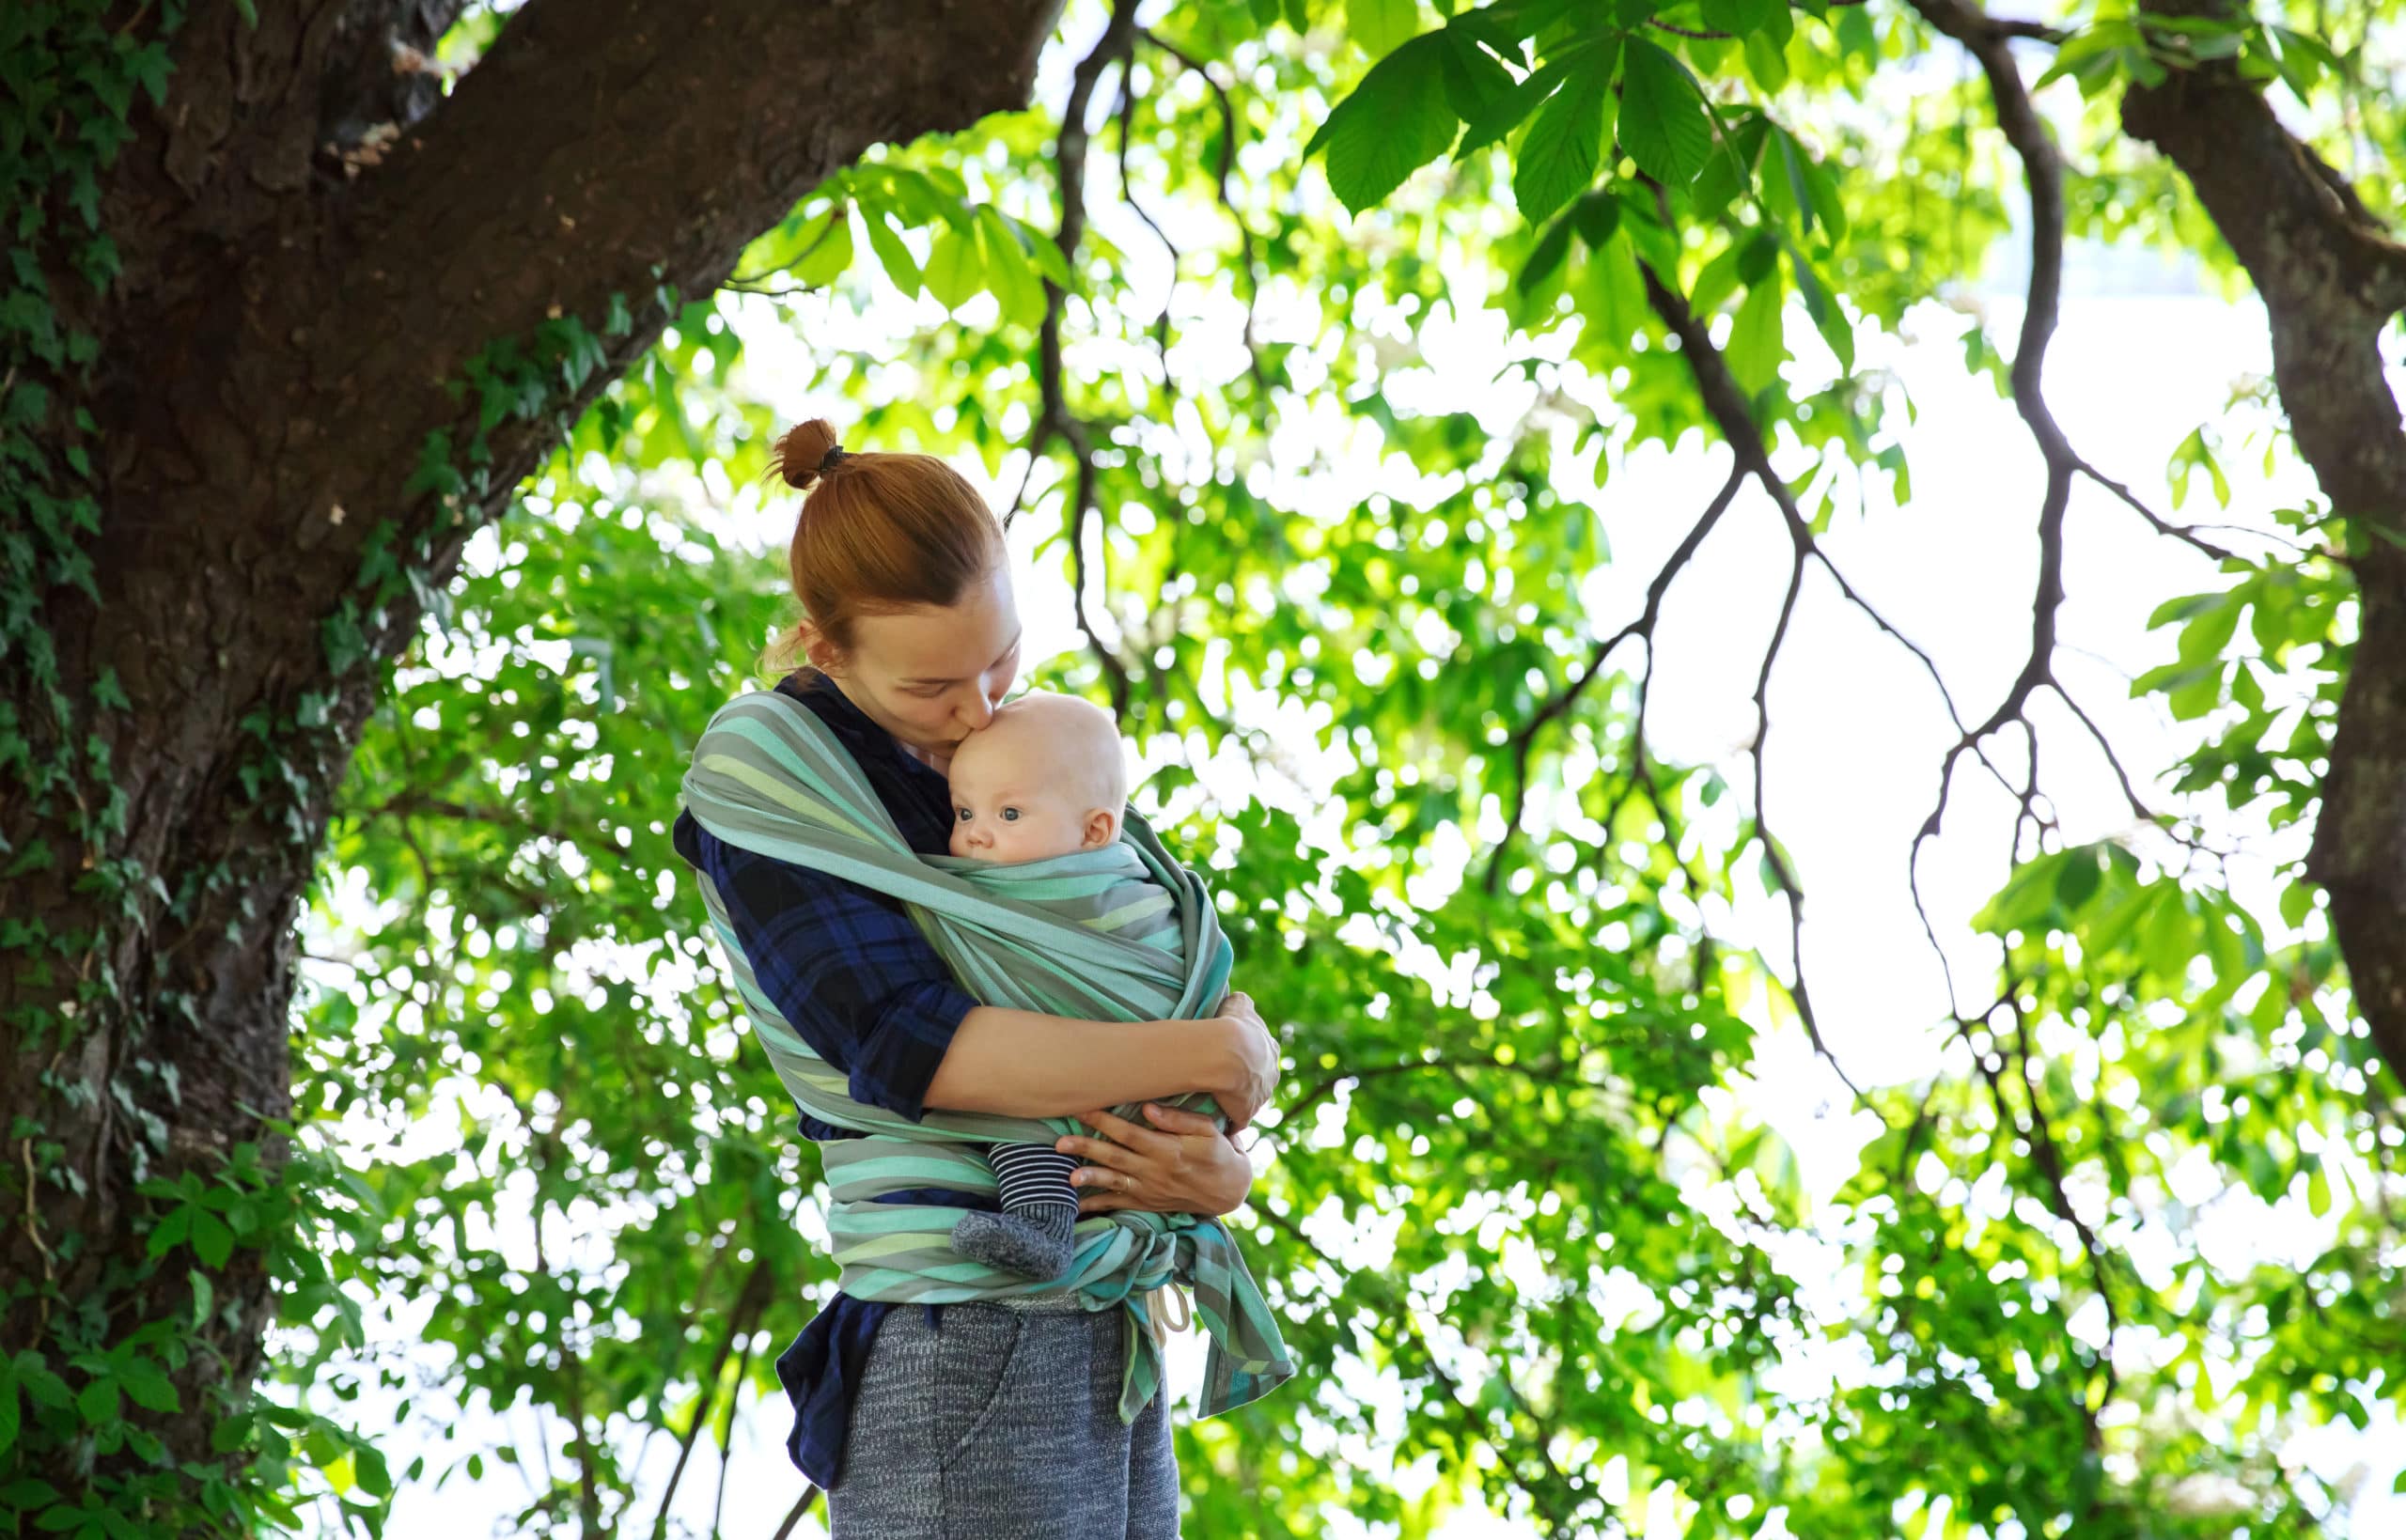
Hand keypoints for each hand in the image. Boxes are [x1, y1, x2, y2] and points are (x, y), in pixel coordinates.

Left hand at [1056, 1104, 1256, 1217]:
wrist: (1230, 1191)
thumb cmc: (1220, 1153)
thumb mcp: (1209, 1130)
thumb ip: (1179, 1119)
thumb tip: (1148, 1108)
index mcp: (1168, 1149)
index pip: (1129, 1133)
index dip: (1104, 1120)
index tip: (1081, 1107)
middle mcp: (1155, 1171)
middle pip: (1114, 1156)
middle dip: (1086, 1148)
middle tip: (1060, 1141)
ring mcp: (1150, 1189)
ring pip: (1114, 1182)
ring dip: (1089, 1178)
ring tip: (1067, 1177)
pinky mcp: (1148, 1203)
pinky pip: (1120, 1204)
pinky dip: (1098, 1205)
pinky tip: (1077, 1205)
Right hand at [1212, 992, 1276, 1132]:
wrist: (1225, 1054)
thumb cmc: (1232, 1026)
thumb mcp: (1240, 1004)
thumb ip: (1243, 1003)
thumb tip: (1239, 999)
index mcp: (1271, 1051)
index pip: (1262, 1056)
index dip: (1248, 1057)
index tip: (1233, 1058)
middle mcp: (1271, 1076)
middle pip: (1259, 1081)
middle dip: (1246, 1081)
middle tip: (1224, 1079)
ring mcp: (1260, 1097)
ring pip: (1248, 1101)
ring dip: (1236, 1101)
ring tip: (1215, 1099)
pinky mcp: (1245, 1114)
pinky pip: (1236, 1120)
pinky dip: (1228, 1120)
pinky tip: (1214, 1118)